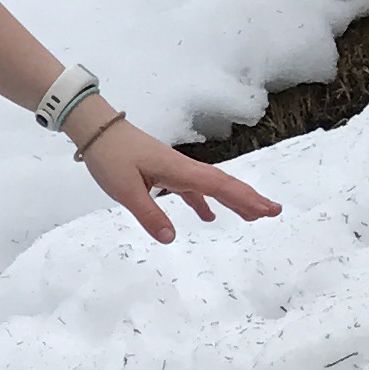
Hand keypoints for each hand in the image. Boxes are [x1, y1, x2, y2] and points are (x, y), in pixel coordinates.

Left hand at [75, 111, 279, 244]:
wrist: (95, 130)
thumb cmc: (109, 156)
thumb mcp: (125, 190)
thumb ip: (149, 214)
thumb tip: (171, 239)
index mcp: (178, 169)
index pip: (218, 186)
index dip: (244, 199)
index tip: (267, 210)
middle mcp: (182, 167)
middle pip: (222, 184)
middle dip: (248, 198)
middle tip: (273, 212)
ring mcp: (174, 169)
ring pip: (210, 186)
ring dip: (231, 200)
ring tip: (251, 215)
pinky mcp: (163, 171)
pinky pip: (190, 189)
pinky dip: (202, 202)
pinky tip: (207, 217)